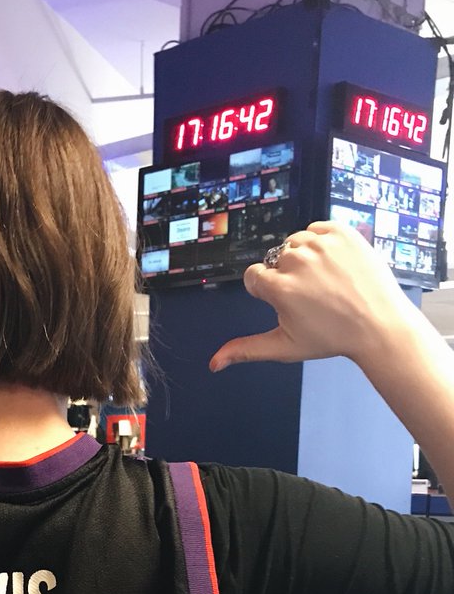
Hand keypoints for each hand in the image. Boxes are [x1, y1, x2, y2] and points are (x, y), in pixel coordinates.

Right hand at [209, 221, 413, 372]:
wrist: (380, 325)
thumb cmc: (332, 338)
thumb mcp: (285, 347)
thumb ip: (246, 350)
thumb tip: (214, 363)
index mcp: (279, 287)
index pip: (254, 276)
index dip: (268, 290)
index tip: (289, 301)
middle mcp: (297, 260)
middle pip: (276, 259)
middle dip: (287, 275)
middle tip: (313, 295)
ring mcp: (322, 243)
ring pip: (295, 242)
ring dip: (304, 257)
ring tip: (325, 280)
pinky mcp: (342, 231)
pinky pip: (317, 229)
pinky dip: (322, 242)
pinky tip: (334, 265)